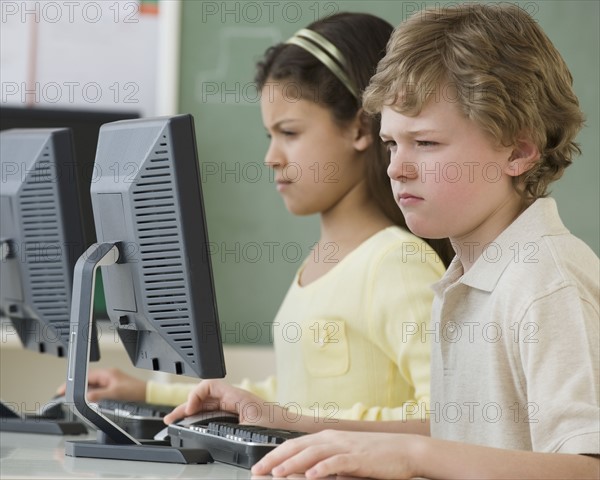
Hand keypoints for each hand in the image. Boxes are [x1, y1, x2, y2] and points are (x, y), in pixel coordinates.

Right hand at [56, 368, 145, 402]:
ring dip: (84, 392)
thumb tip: (86, 397)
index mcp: (107, 373)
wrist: (147, 394)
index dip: (73, 383)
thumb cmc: (135, 390)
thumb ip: (99, 395)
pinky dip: (92, 395)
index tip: (64, 389)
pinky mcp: (113, 386)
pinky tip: (90, 402)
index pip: (85, 376)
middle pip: (87, 381)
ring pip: (92, 386)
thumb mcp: (115, 394)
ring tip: (76, 400)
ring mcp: (110, 381)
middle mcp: (107, 375)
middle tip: (66, 396)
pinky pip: (98, 390)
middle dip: (76, 388)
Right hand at [163, 379, 285, 425]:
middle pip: (204, 397)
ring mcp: (236, 406)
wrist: (294, 427)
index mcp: (236, 396)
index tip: (189, 410)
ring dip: (193, 411)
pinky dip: (203, 416)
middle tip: (171, 418)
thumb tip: (215, 435)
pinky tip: (196, 424)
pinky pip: (215, 412)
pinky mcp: (238, 414)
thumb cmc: (279, 424)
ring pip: (208, 404)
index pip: (209, 386)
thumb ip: (231, 429)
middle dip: (186, 406)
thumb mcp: (252, 427)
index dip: (195, 396)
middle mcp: (235, 398)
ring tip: (178, 420)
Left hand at [251, 430, 419, 478]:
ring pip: (313, 453)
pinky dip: (323, 468)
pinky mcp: (358, 457)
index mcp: (328, 437)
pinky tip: (311, 475)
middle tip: (258, 470)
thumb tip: (306, 472)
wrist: (405, 450)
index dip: (274, 454)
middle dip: (275, 458)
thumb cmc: (376, 455)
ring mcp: (345, 446)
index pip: (294, 444)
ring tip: (277, 474)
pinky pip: (337, 462)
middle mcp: (333, 438)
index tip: (259, 465)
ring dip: (293, 463)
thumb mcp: (345, 455)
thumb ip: (326, 461)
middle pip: (298, 446)